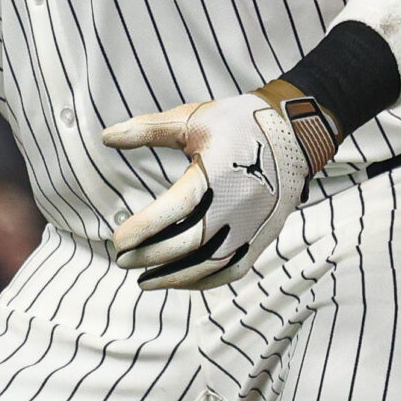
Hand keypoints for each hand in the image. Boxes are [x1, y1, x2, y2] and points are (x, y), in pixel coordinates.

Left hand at [101, 86, 332, 289]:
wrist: (295, 132)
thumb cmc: (237, 122)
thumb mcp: (191, 119)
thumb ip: (148, 130)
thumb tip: (105, 137)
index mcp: (218, 173)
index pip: (175, 208)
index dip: (144, 228)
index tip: (117, 240)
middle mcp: (239, 203)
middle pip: (191, 242)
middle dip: (151, 256)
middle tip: (121, 260)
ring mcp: (255, 224)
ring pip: (213, 264)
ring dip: (175, 277)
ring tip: (143, 281)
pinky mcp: (265, 235)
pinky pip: (235, 269)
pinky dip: (205, 280)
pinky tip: (179, 281)